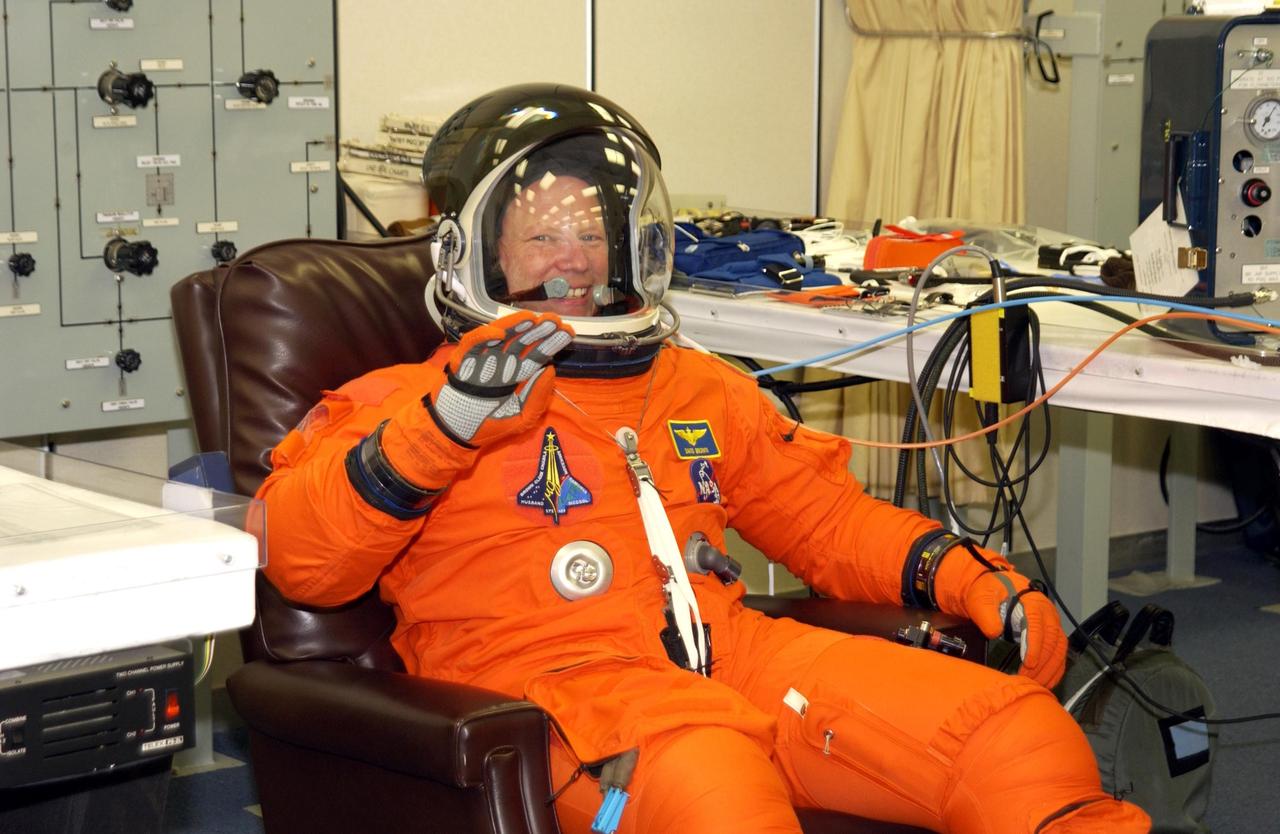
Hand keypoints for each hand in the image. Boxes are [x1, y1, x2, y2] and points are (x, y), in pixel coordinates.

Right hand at [431, 312, 572, 444]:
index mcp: (516, 375)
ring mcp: (482, 360)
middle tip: (554, 319)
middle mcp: (501, 363)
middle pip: (522, 342)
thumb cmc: (488, 426)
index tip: (567, 332)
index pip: (536, 355)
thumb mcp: (521, 417)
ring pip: (500, 337)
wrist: (455, 434)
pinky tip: (498, 334)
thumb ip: (537, 397)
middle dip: (538, 330)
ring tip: (532, 319)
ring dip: (515, 327)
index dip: (551, 343)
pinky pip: (472, 345)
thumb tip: (550, 370)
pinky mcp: (463, 362)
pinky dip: (483, 338)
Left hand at [962, 568, 1065, 688]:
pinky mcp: (1052, 633)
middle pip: (1053, 640)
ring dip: (1051, 669)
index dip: (1035, 646)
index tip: (1029, 664)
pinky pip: (1060, 653)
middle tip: (1028, 679)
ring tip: (1037, 685)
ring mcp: (1052, 623)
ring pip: (1059, 649)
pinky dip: (1056, 669)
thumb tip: (994, 632)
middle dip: (1043, 663)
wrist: (998, 586)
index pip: (1037, 625)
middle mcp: (1048, 613)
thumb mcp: (982, 598)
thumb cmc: (990, 591)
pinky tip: (1047, 682)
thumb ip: (986, 613)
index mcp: (1032, 602)